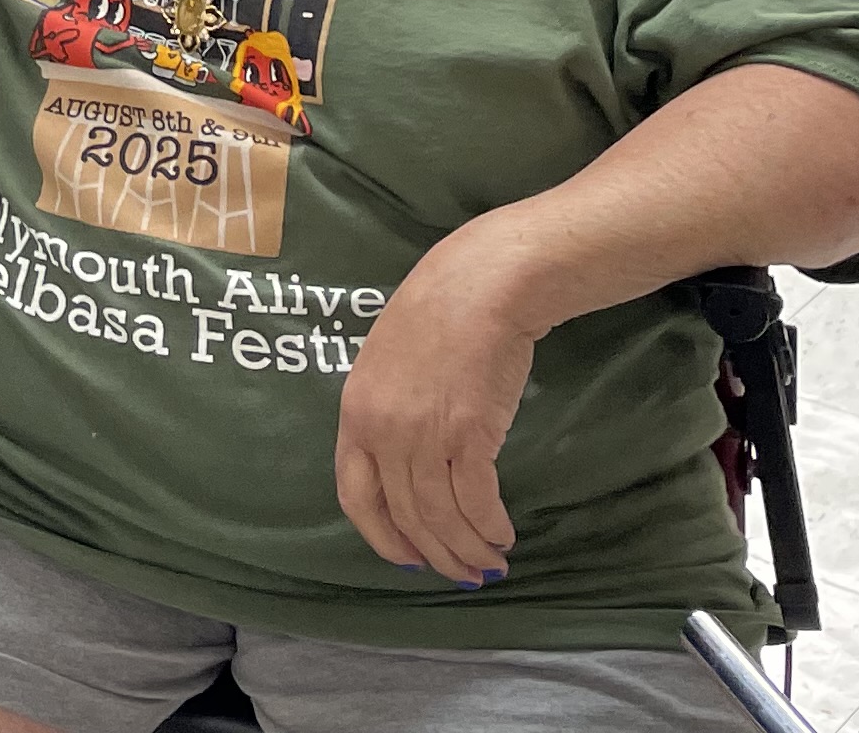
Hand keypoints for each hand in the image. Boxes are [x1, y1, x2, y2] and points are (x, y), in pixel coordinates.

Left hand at [335, 230, 538, 583]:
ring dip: (469, 549)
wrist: (479, 284)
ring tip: (490, 563)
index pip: (356, 496)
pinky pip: (476, 500)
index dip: (383, 537)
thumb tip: (407, 467)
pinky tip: (503, 534)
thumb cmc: (437, 317)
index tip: (409, 559)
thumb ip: (388, 414)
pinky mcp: (468, 433)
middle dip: (436, 556)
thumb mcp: (388, 365)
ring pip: (442, 516)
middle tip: (464, 574)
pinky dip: (490, 526)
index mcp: (355, 413)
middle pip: (406, 515)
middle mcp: (383, 430)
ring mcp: (424, 433)